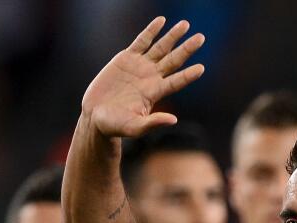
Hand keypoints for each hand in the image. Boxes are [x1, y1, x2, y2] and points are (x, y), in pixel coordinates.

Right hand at [81, 17, 205, 138]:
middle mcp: (151, 77)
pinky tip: (161, 21)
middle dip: (186, 49)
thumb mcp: (134, 127)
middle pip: (173, 60)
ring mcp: (140, 66)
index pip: (176, 82)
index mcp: (155, 93)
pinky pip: (141, 41)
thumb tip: (173, 121)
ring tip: (185, 24)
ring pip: (160, 47)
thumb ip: (153, 123)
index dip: (188, 75)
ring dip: (173, 36)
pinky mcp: (127, 58)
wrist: (95, 115)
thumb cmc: (115, 125)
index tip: (201, 69)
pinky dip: (151, 31)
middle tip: (201, 38)